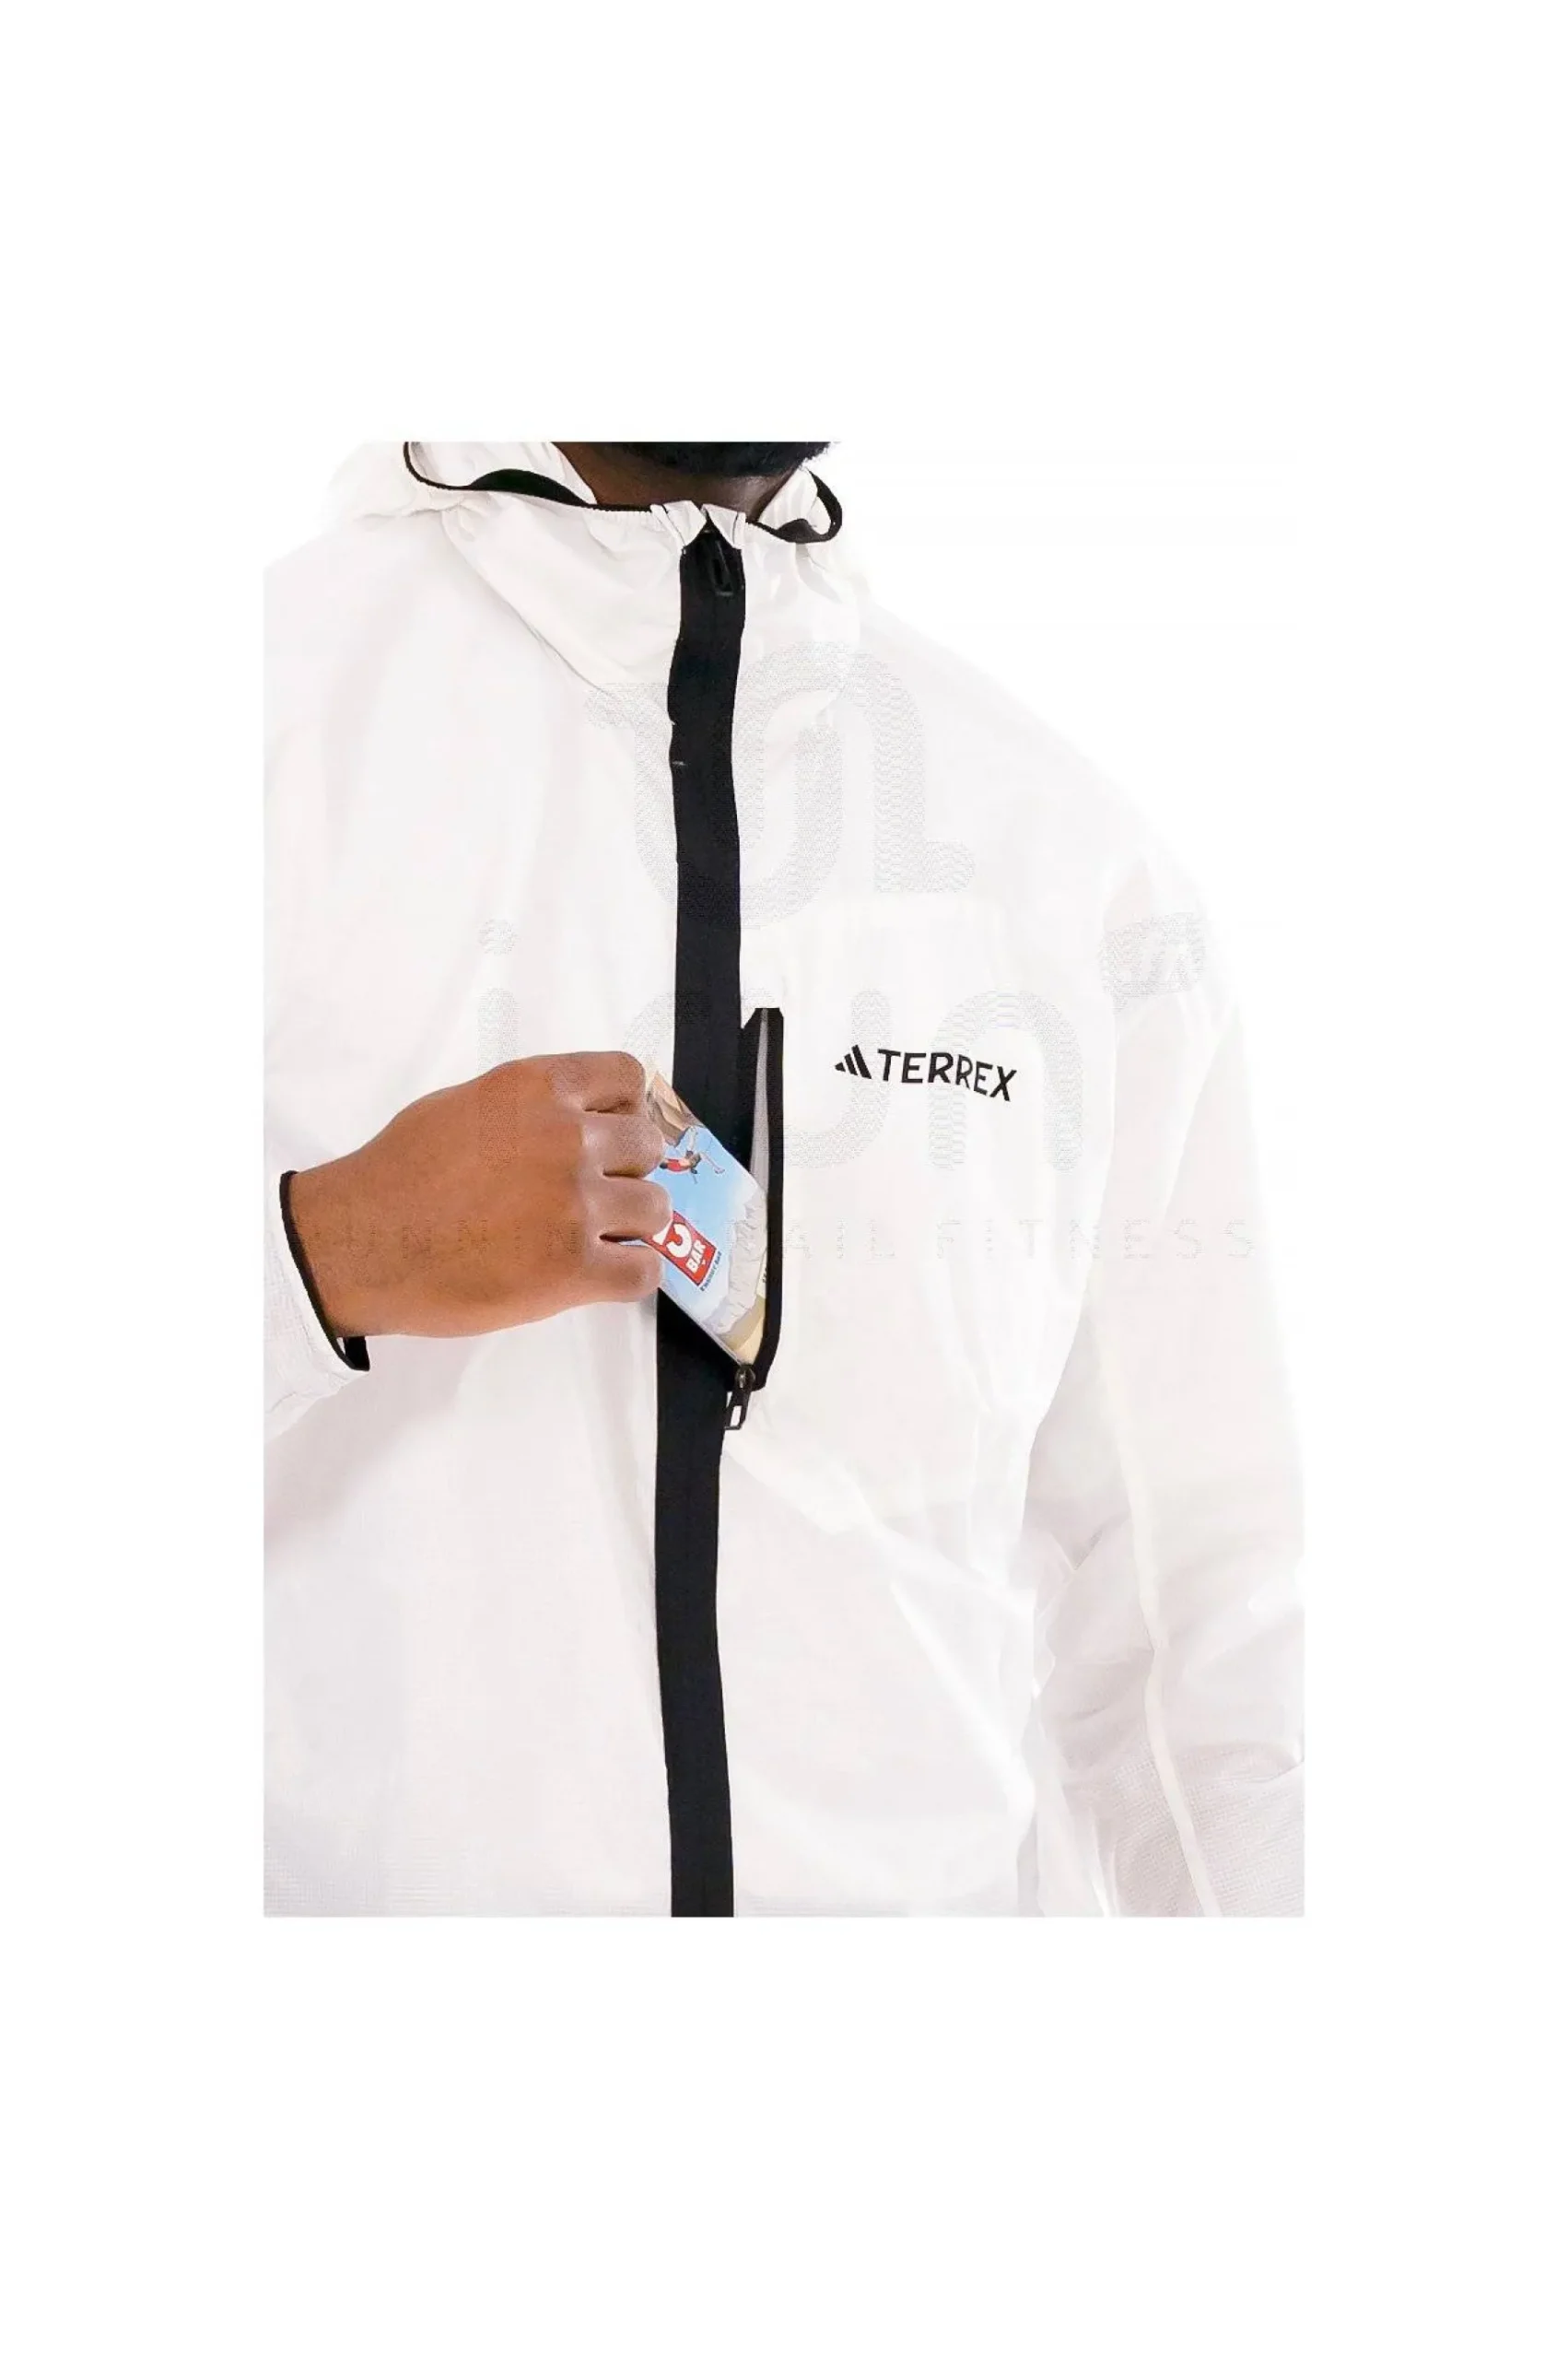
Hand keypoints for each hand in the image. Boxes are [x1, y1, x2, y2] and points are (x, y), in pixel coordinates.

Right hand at [288, 1052, 668, 1339]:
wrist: (361, 1243)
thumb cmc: (398, 1175)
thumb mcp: (464, 1106)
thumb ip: (527, 1107)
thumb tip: (572, 1121)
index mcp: (537, 1088)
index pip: (628, 1079)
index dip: (626, 1110)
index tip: (611, 1133)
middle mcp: (566, 1138)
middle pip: (647, 1146)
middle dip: (626, 1170)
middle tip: (592, 1193)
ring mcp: (574, 1205)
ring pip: (656, 1208)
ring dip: (631, 1225)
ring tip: (593, 1238)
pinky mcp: (573, 1269)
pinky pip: (644, 1271)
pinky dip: (629, 1275)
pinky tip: (600, 1275)